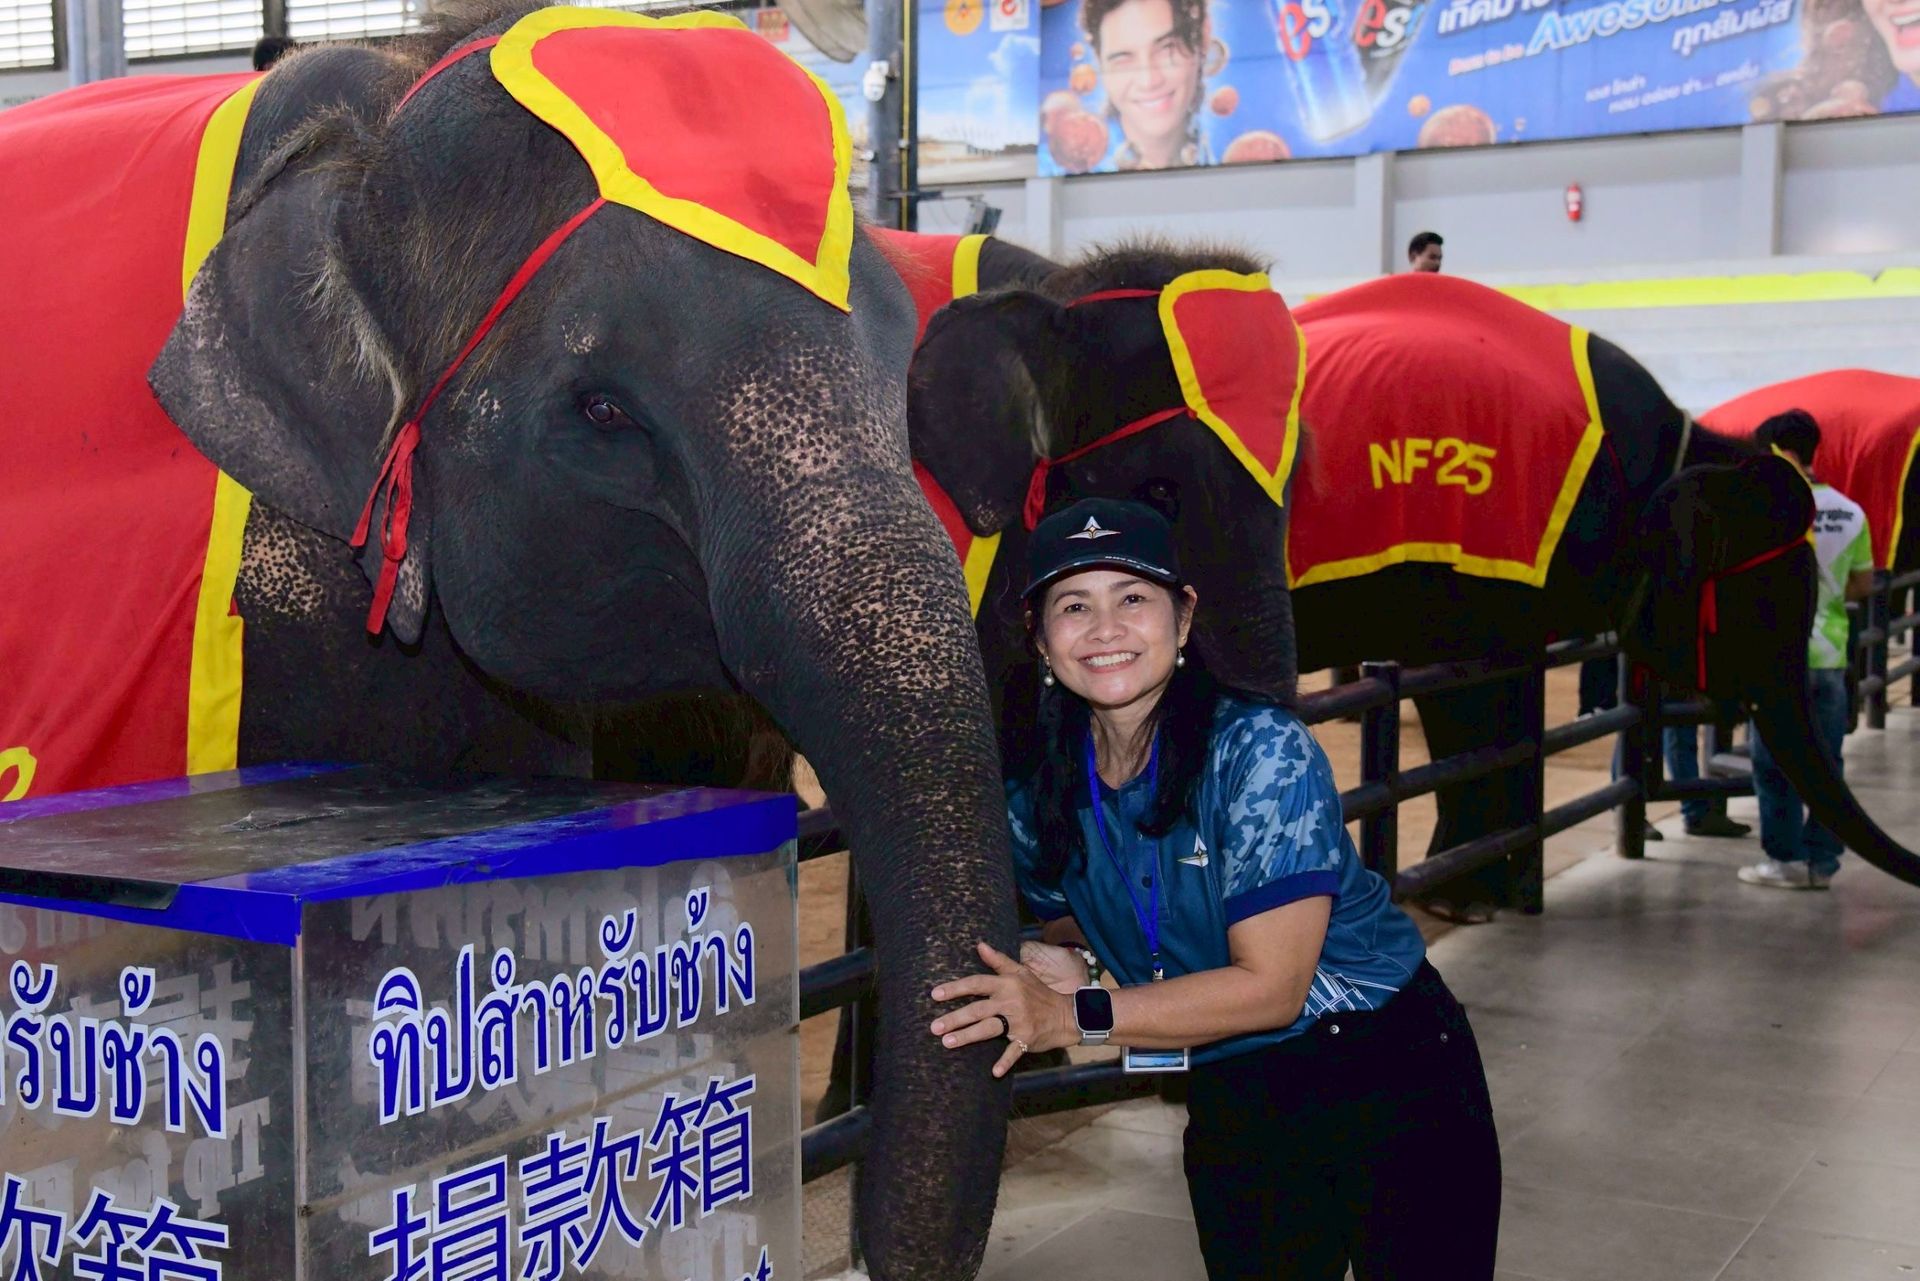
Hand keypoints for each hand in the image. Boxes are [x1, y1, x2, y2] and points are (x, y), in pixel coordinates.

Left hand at [930, 941, 1078, 1077]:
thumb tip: (979, 945)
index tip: (935, 994)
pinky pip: (1013, 1051)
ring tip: (947, 1043)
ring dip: (968, 1036)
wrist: (1065, 1014)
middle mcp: (1010, 1001)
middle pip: (978, 1009)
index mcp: (1007, 984)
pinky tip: (995, 1072)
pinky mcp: (1026, 1039)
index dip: (956, 988)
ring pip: (988, 1029)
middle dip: (955, 1018)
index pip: (977, 983)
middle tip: (934, 1027)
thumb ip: (998, 960)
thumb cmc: (1038, 992)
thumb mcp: (1021, 972)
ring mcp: (1018, 1021)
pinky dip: (1005, 1062)